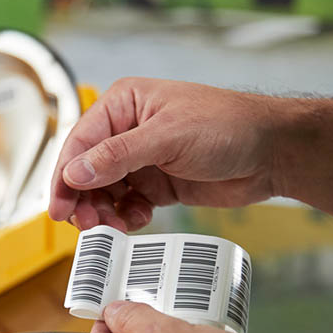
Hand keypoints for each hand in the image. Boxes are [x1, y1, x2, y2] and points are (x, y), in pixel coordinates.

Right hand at [49, 78, 279, 231]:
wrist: (272, 151)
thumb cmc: (228, 126)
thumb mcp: (168, 138)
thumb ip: (119, 156)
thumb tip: (76, 173)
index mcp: (124, 104)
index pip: (80, 143)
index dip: (65, 177)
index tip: (59, 207)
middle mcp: (128, 131)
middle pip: (87, 171)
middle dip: (84, 200)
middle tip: (87, 226)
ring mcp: (144, 159)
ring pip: (105, 192)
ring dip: (104, 213)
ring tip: (113, 228)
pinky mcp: (159, 185)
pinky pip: (128, 205)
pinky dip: (126, 217)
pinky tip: (137, 221)